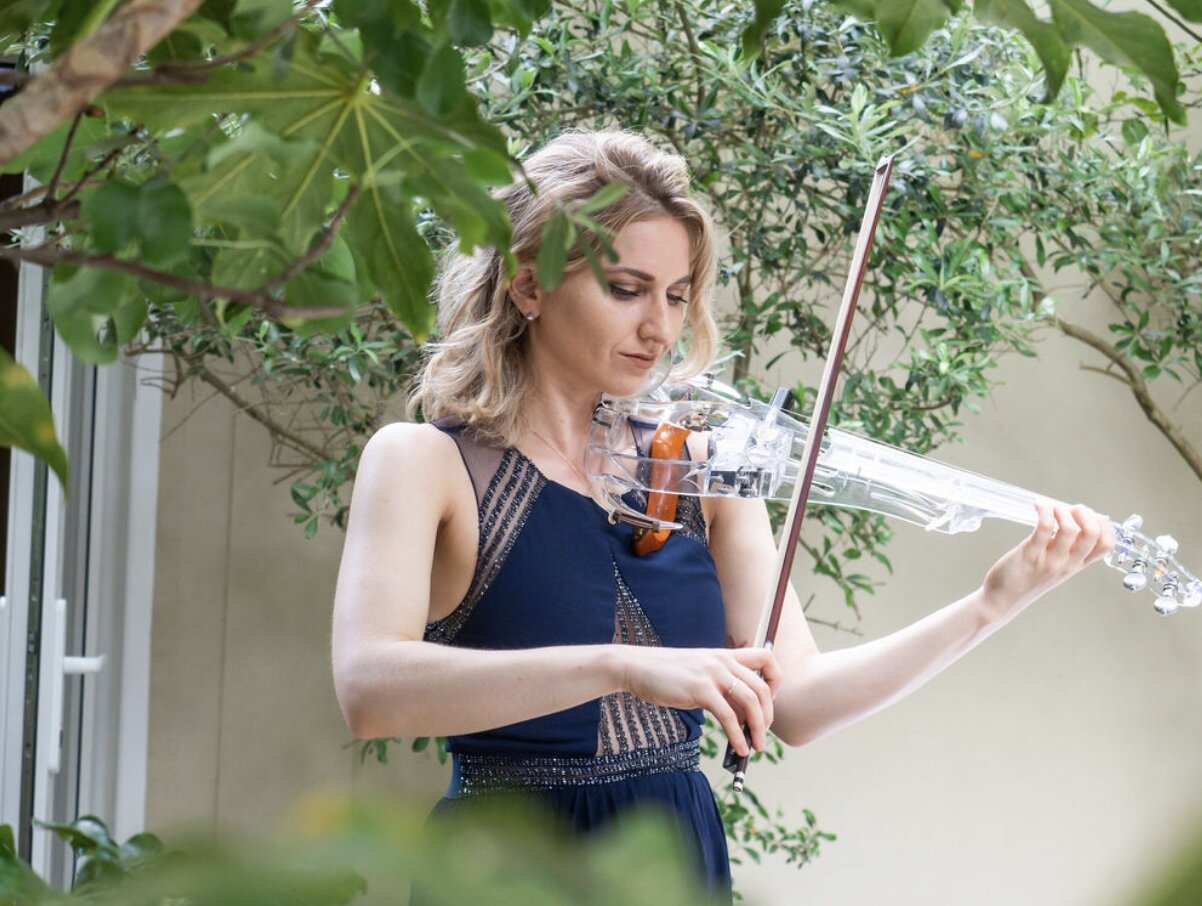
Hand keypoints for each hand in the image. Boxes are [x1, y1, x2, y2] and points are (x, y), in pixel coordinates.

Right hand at [616, 646, 781, 756]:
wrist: (638, 667)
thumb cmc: (667, 673)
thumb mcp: (700, 673)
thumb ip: (722, 688)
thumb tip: (743, 716)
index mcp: (725, 655)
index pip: (767, 658)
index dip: (775, 680)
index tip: (769, 700)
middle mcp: (723, 661)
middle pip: (762, 688)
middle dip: (768, 715)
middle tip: (763, 733)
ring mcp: (712, 674)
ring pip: (751, 702)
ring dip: (759, 728)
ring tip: (757, 746)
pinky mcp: (700, 690)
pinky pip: (728, 716)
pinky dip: (738, 735)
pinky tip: (739, 747)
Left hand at [982, 501, 1114, 615]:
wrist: (1003, 599)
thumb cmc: (1027, 577)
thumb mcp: (1056, 565)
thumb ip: (1067, 547)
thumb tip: (1076, 518)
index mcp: (1076, 565)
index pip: (1106, 545)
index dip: (1104, 525)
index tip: (1088, 515)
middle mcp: (1067, 564)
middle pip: (1093, 534)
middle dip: (1085, 513)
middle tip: (1070, 509)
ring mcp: (1049, 560)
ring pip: (1070, 529)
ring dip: (1061, 510)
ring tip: (1050, 507)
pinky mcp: (1029, 554)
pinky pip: (1043, 527)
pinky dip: (1044, 510)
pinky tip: (1038, 506)